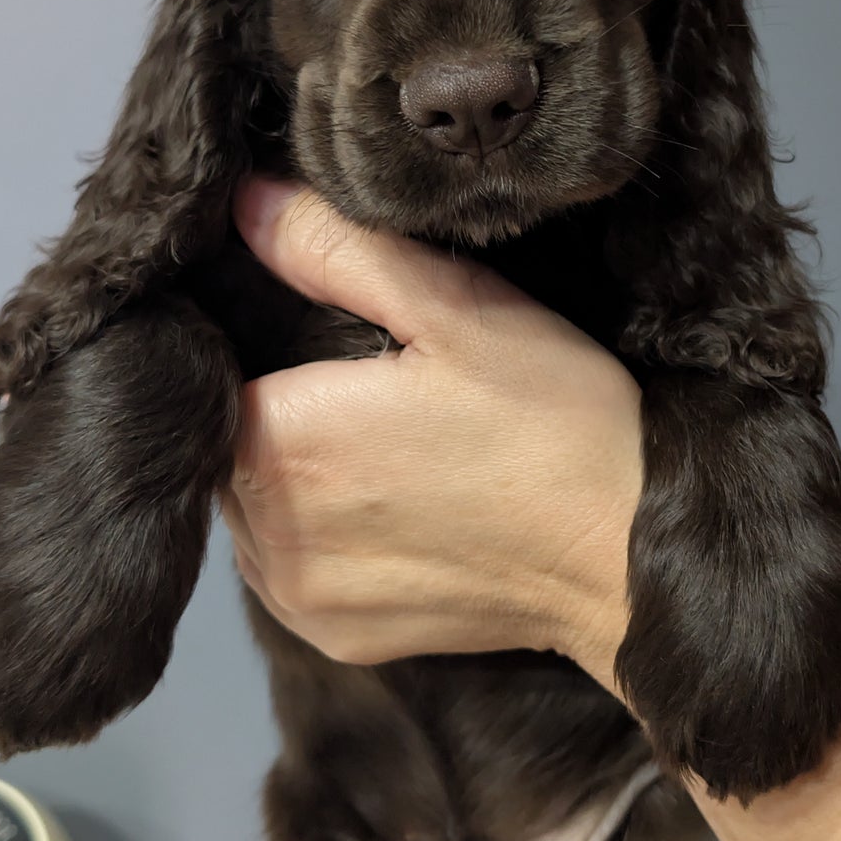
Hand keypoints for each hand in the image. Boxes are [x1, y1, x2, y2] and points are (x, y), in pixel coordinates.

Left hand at [222, 177, 642, 685]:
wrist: (629, 557)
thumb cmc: (552, 422)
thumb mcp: (454, 308)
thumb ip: (332, 251)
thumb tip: (244, 202)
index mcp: (282, 440)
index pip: (210, 375)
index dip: (256, 342)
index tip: (319, 334)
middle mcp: (268, 533)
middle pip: (227, 442)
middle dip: (276, 406)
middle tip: (363, 383)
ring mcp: (299, 596)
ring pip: (251, 507)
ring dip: (291, 474)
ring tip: (378, 444)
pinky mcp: (335, 638)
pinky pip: (290, 569)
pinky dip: (319, 534)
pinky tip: (389, 504)